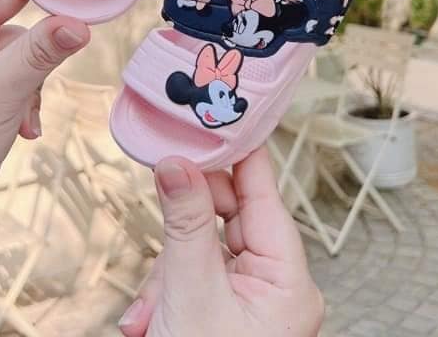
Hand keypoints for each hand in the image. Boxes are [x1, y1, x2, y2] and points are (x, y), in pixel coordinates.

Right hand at [118, 147, 322, 336]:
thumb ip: (185, 224)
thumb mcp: (191, 293)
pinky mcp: (226, 307)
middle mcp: (276, 285)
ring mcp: (251, 298)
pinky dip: (167, 288)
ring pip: (201, 244)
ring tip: (149, 312)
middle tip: (158, 213)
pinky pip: (194, 272)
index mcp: (289, 281)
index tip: (206, 121)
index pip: (263, 192)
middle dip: (181, 229)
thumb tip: (177, 163)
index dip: (234, 152)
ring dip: (166, 271)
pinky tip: (149, 319)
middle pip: (226, 216)